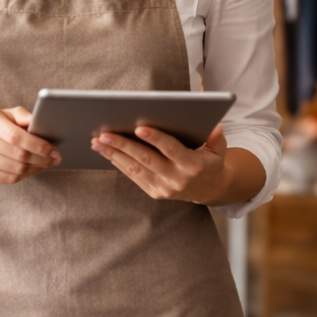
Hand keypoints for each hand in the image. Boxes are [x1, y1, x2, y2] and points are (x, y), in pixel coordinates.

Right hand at [0, 106, 59, 183]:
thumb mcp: (6, 114)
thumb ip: (23, 116)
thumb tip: (41, 122)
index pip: (17, 137)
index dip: (39, 146)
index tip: (54, 150)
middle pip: (19, 155)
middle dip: (42, 159)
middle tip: (55, 158)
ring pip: (16, 169)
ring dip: (36, 168)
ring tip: (46, 163)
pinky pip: (9, 179)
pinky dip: (26, 176)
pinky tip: (33, 169)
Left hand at [91, 123, 229, 202]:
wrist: (210, 190)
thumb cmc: (211, 162)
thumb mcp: (219, 149)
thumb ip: (215, 136)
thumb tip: (213, 123)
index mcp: (192, 165)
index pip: (171, 150)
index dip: (155, 139)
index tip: (139, 128)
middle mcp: (177, 179)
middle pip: (146, 159)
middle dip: (123, 145)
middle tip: (104, 134)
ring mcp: (164, 188)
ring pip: (135, 169)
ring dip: (114, 154)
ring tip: (97, 142)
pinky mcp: (155, 193)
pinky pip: (133, 176)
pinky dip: (118, 163)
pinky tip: (106, 152)